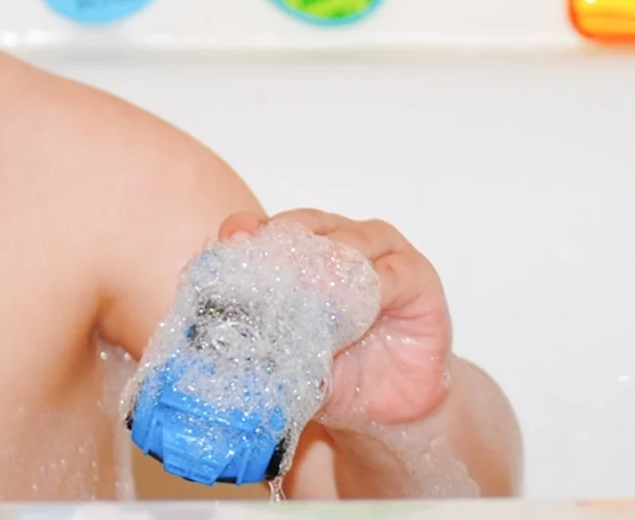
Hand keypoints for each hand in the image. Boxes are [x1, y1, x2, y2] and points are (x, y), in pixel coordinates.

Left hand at [218, 208, 452, 429]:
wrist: (386, 407)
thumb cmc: (333, 369)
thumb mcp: (288, 354)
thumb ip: (260, 332)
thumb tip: (218, 324)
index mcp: (298, 246)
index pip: (267, 227)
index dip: (249, 232)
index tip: (232, 241)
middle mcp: (336, 237)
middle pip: (307, 226)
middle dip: (290, 249)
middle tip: (275, 274)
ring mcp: (378, 251)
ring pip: (350, 242)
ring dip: (332, 266)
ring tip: (315, 293)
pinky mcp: (416, 275)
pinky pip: (393, 273)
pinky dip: (375, 289)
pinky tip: (359, 311)